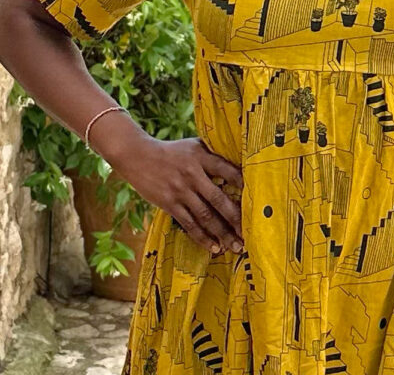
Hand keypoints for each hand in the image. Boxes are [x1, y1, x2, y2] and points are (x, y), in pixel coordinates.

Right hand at [109, 133, 243, 253]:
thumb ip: (212, 154)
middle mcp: (192, 174)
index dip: (242, 184)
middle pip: (218, 199)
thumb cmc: (171, 151)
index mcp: (201, 156)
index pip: (227, 170)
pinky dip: (202, 237)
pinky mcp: (170, 204)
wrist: (137, 156)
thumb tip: (238, 162)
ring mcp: (181, 191)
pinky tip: (214, 247)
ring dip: (222, 233)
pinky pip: (189, 224)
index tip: (256, 198)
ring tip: (236, 246)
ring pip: (205, 216)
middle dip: (235, 218)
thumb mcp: (193, 145)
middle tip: (249, 233)